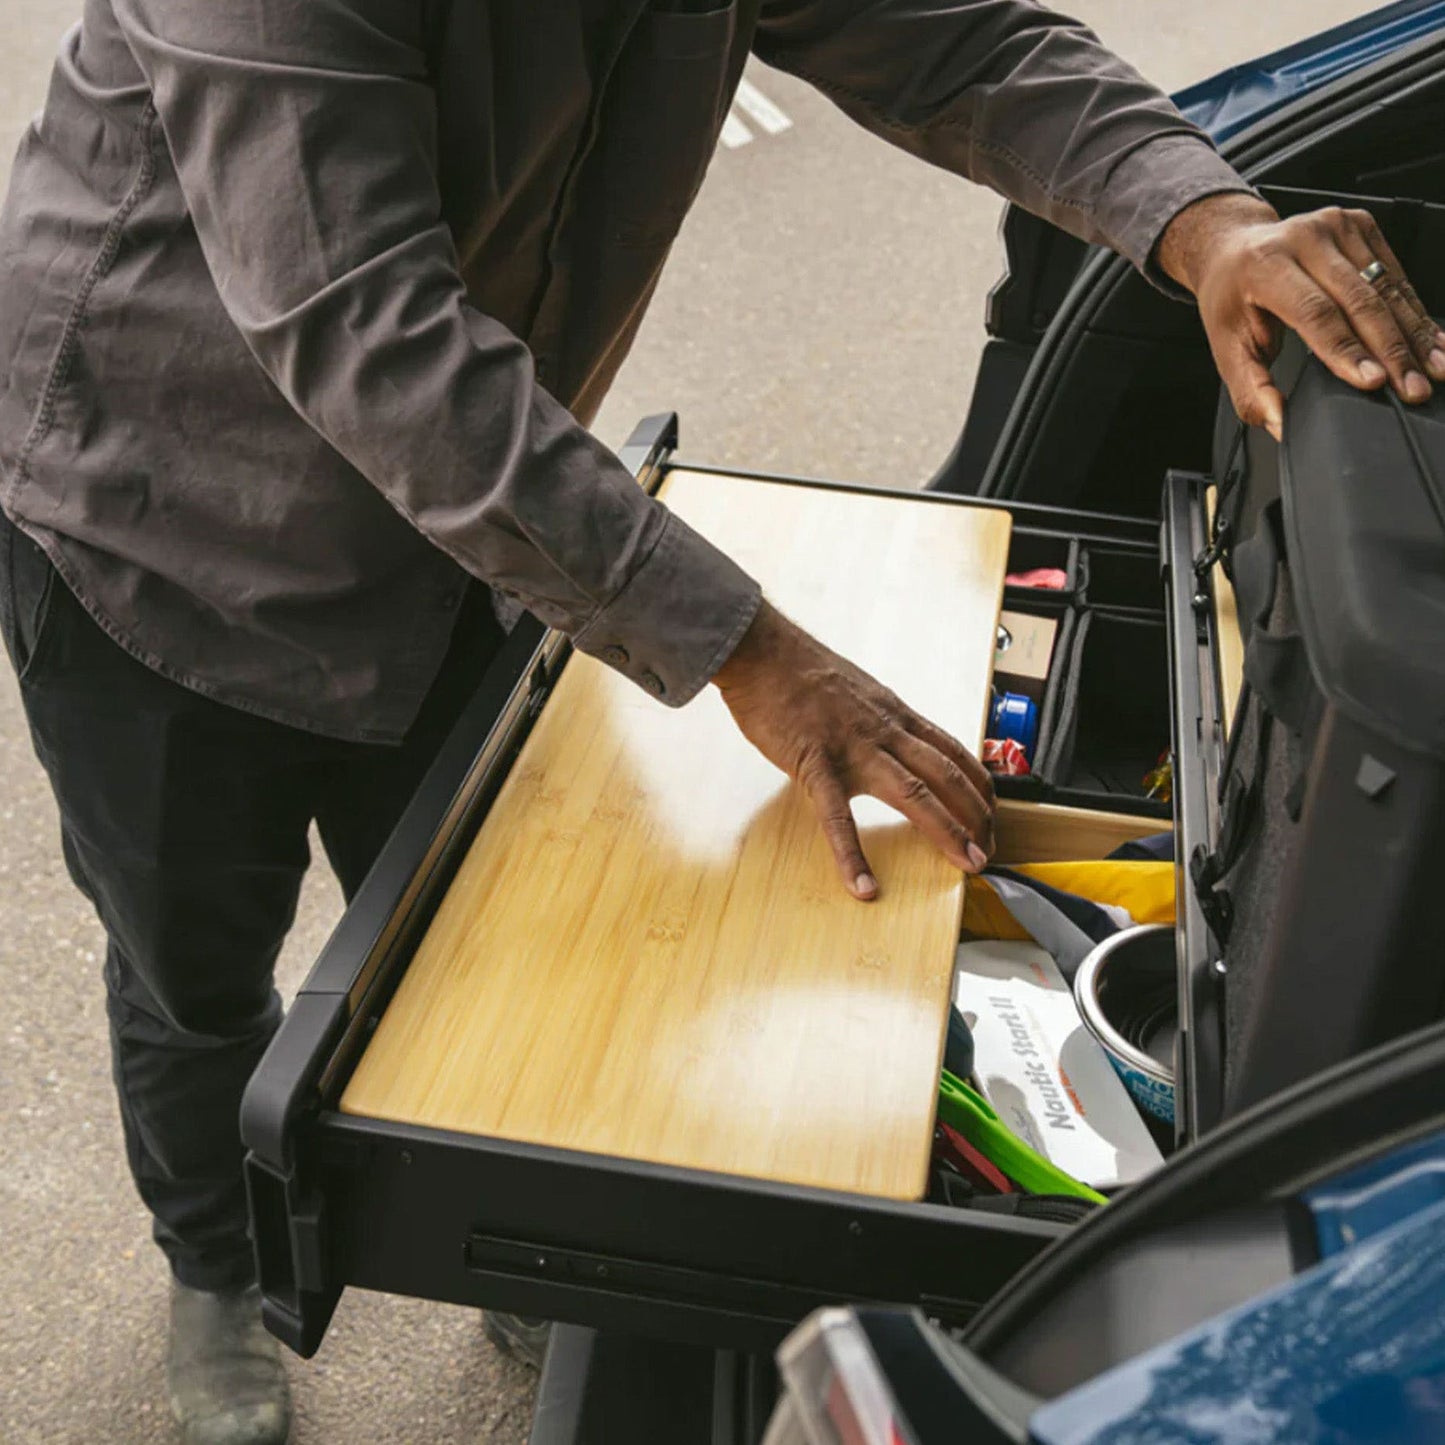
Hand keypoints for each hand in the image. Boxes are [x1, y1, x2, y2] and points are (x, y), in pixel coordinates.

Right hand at [712, 600, 994, 900]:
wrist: (761, 651)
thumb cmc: (799, 670)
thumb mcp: (858, 689)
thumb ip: (878, 718)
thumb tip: (891, 740)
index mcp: (894, 715)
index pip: (953, 752)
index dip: (979, 787)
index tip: (992, 814)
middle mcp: (884, 731)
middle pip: (946, 776)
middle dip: (976, 816)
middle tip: (989, 852)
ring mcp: (852, 749)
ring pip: (914, 793)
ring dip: (947, 831)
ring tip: (966, 863)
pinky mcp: (815, 764)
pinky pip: (837, 816)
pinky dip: (852, 855)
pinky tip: (863, 885)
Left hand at [1158, 193, 1444, 439]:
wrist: (1234, 249)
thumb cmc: (1232, 299)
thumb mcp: (1227, 346)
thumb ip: (1250, 389)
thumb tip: (1278, 423)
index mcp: (1264, 265)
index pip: (1315, 312)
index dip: (1348, 349)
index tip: (1374, 381)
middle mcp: (1303, 237)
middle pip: (1359, 300)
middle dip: (1392, 350)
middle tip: (1412, 389)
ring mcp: (1336, 226)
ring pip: (1386, 288)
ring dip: (1414, 334)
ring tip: (1434, 370)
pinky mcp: (1360, 224)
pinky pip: (1395, 276)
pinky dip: (1415, 312)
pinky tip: (1431, 341)